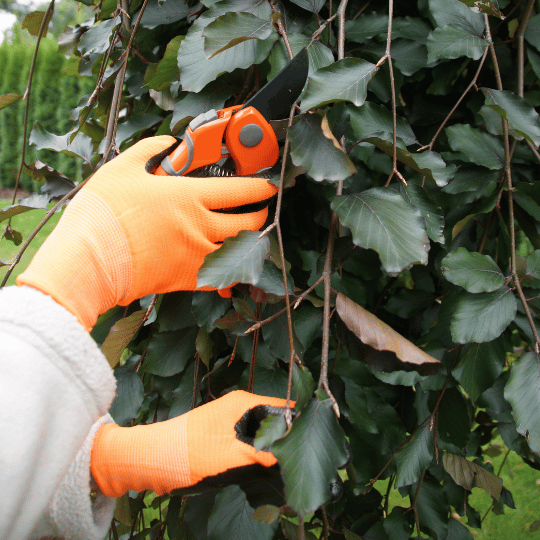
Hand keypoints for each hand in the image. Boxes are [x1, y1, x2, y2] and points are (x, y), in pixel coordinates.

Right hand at [17, 136, 277, 329]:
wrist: (89, 260)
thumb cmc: (104, 213)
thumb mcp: (123, 169)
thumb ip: (150, 149)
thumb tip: (167, 142)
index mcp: (189, 197)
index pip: (240, 189)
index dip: (261, 186)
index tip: (269, 185)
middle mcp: (201, 226)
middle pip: (249, 222)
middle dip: (260, 213)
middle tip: (258, 208)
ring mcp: (197, 255)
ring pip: (240, 250)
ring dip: (248, 241)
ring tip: (245, 234)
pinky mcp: (187, 278)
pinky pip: (221, 276)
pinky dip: (230, 269)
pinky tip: (228, 262)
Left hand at [90, 391, 290, 496]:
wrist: (152, 457)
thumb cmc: (190, 452)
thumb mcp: (232, 457)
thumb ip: (263, 457)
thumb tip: (289, 460)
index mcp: (243, 402)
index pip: (283, 406)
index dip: (300, 421)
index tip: (317, 438)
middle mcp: (238, 407)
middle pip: (274, 419)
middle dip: (288, 436)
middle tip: (306, 457)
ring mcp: (229, 420)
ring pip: (262, 431)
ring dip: (273, 446)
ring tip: (292, 464)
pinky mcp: (222, 434)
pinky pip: (249, 440)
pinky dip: (259, 451)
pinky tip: (269, 467)